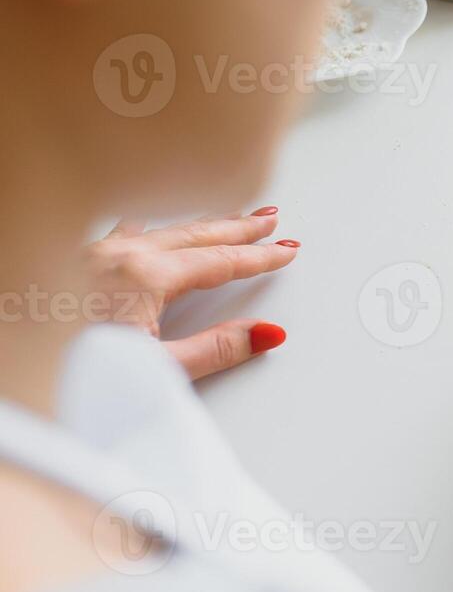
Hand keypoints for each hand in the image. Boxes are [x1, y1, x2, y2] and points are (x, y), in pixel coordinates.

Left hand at [83, 208, 298, 379]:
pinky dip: (149, 226)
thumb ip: (215, 350)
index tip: (285, 251)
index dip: (258, 257)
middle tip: (269, 221)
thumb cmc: (69, 372)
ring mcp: (87, 254)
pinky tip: (147, 226)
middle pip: (192, 233)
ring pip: (156, 226)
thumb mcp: (156, 369)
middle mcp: (114, 255)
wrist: (10, 370)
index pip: (218, 262)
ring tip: (224, 218)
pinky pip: (120, 231)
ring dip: (196, 223)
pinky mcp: (64, 261)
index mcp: (142, 276)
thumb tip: (264, 334)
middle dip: (236, 228)